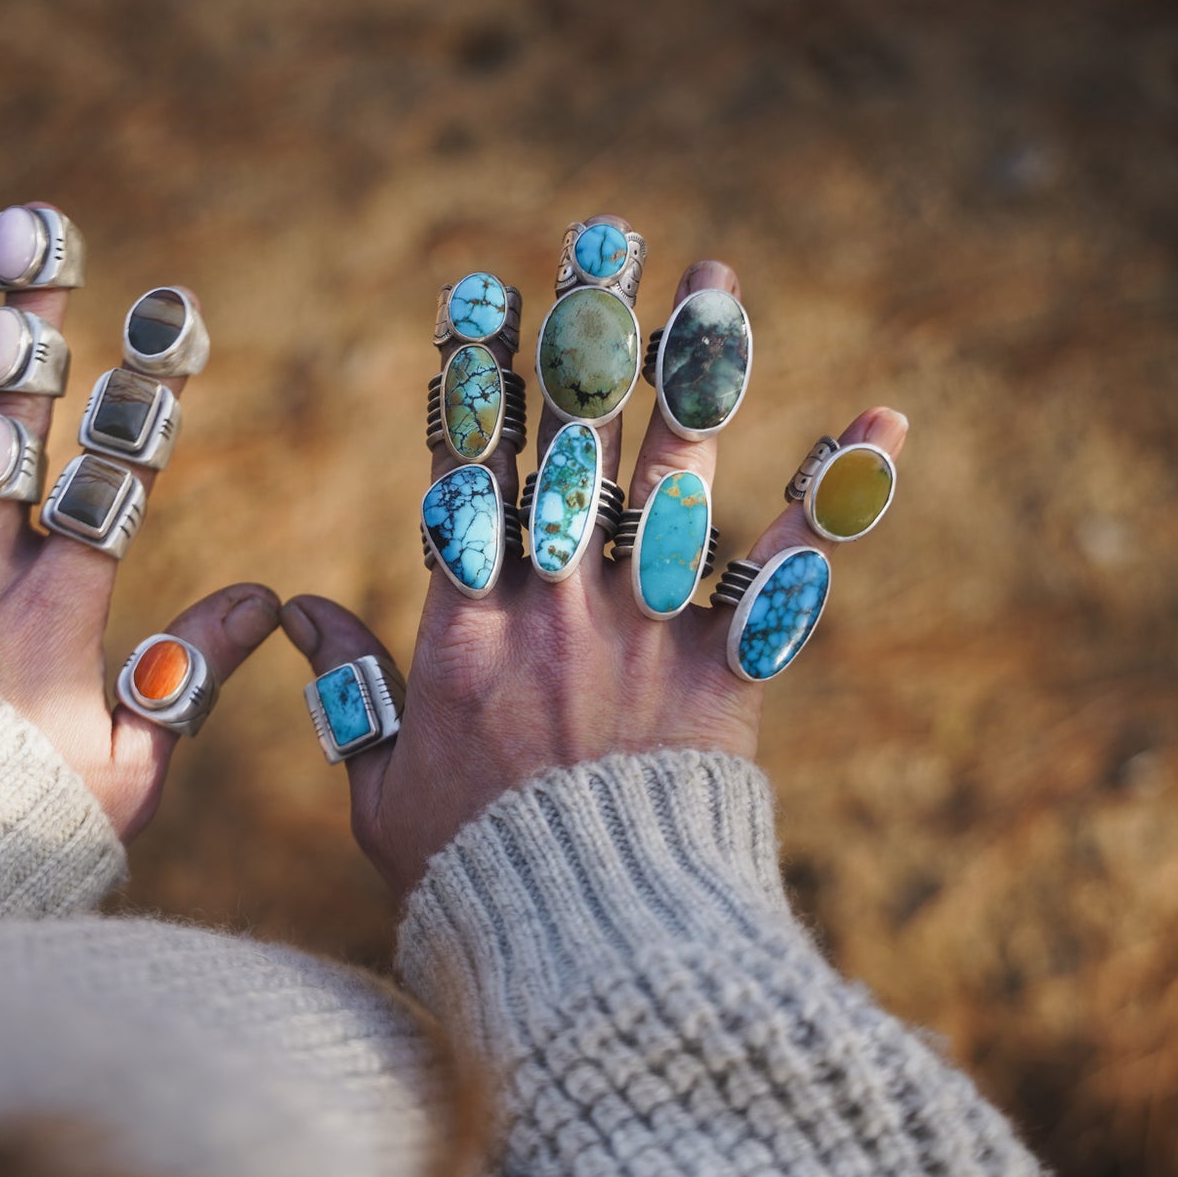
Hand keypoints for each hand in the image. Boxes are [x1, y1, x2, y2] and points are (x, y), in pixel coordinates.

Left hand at [0, 214, 278, 840]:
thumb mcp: (126, 773)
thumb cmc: (15, 839)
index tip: (173, 307)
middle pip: (6, 429)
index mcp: (53, 614)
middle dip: (28, 322)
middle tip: (35, 229)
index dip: (146, 390)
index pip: (114, 480)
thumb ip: (187, 677)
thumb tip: (262, 601)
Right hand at [284, 248, 908, 891]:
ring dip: (692, 368)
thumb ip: (349, 689)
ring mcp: (644, 626)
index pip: (469, 473)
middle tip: (602, 236)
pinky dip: (835, 494)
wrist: (586, 940)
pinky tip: (879, 421)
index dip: (479, 380)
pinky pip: (786, 569)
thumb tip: (298, 609)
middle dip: (585, 331)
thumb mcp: (379, 787)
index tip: (486, 299)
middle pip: (569, 440)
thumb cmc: (469, 874)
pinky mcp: (725, 666)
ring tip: (712, 278)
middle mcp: (555, 602)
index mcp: (465, 628)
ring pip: (669, 470)